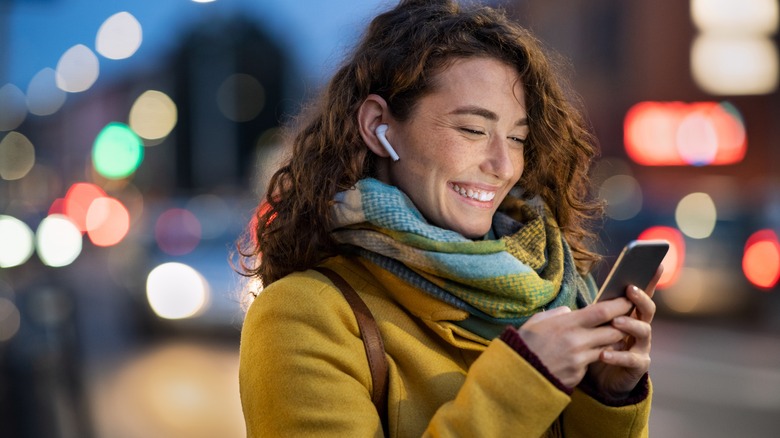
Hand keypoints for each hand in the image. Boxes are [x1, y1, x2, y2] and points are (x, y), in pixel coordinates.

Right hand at [517, 297, 635, 388]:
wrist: (516, 375)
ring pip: (608, 348)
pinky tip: (588, 353)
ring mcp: (579, 359)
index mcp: (567, 324)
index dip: (619, 304)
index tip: (628, 299)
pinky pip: (593, 362)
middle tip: (628, 318)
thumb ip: (557, 315)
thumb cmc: (525, 344)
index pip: (602, 311)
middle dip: (623, 325)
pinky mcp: (578, 374)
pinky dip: (595, 356)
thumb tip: (570, 312)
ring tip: (611, 335)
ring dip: (612, 342)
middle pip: (613, 330)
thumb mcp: (537, 322)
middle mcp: (577, 341)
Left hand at [586, 266, 662, 398]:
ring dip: (630, 324)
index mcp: (631, 315)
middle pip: (647, 309)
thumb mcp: (597, 326)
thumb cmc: (599, 345)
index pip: (641, 294)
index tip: (657, 264)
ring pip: (643, 331)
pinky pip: (631, 359)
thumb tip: (590, 298)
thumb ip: (598, 312)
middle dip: (640, 298)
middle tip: (630, 290)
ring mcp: (642, 346)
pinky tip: (604, 353)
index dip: (650, 279)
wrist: (602, 380)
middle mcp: (641, 328)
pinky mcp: (638, 365)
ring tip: (616, 322)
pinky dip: (617, 355)